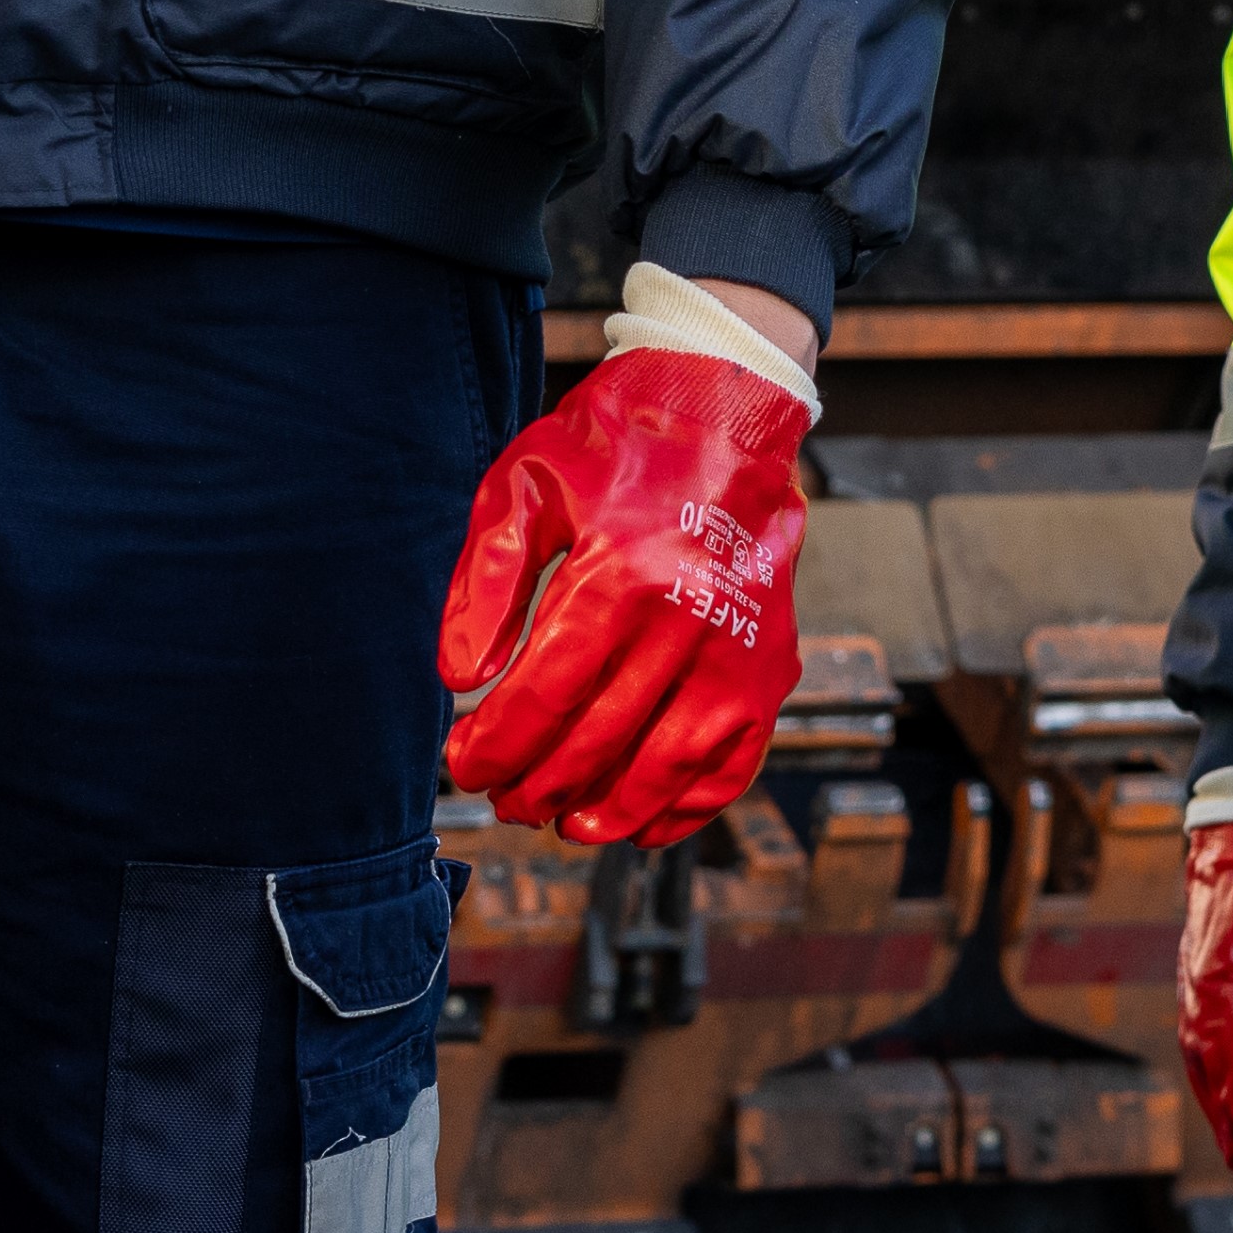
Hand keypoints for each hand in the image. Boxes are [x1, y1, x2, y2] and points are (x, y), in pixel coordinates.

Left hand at [434, 338, 817, 846]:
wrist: (726, 408)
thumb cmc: (615, 444)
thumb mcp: (523, 483)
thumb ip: (486, 581)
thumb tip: (461, 676)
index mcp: (620, 570)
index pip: (545, 692)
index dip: (496, 744)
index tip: (462, 766)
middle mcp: (686, 616)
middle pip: (598, 737)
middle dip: (537, 784)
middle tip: (500, 800)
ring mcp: (737, 648)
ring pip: (666, 763)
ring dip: (607, 810)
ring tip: (561, 824)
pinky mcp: (771, 665)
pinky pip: (732, 761)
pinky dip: (687, 805)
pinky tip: (641, 822)